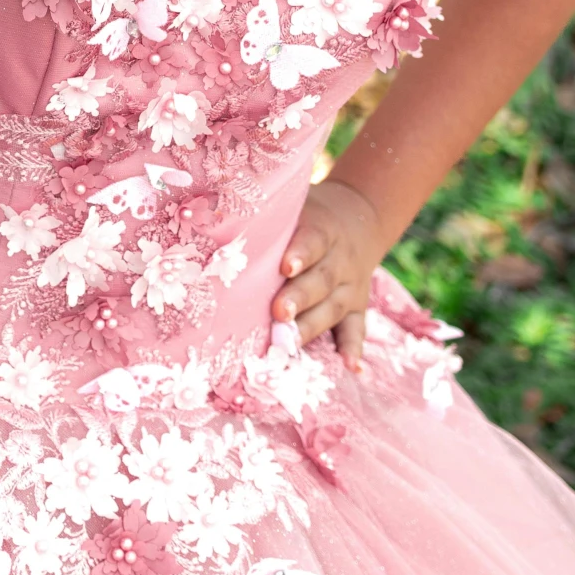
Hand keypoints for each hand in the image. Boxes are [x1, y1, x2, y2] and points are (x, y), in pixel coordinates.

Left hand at [273, 179, 386, 371]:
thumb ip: (269, 218)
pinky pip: (357, 328)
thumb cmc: (309, 216)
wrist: (359, 218)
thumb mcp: (298, 206)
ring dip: (312, 326)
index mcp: (324, 230)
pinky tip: (350, 367)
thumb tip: (215, 223)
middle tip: (278, 312)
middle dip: (300, 297)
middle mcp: (340, 260)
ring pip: (333, 308)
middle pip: (321, 280)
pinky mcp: (357, 307)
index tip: (283, 267)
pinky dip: (354, 347)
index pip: (313, 240)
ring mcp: (351, 286)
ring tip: (291, 344)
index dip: (300, 253)